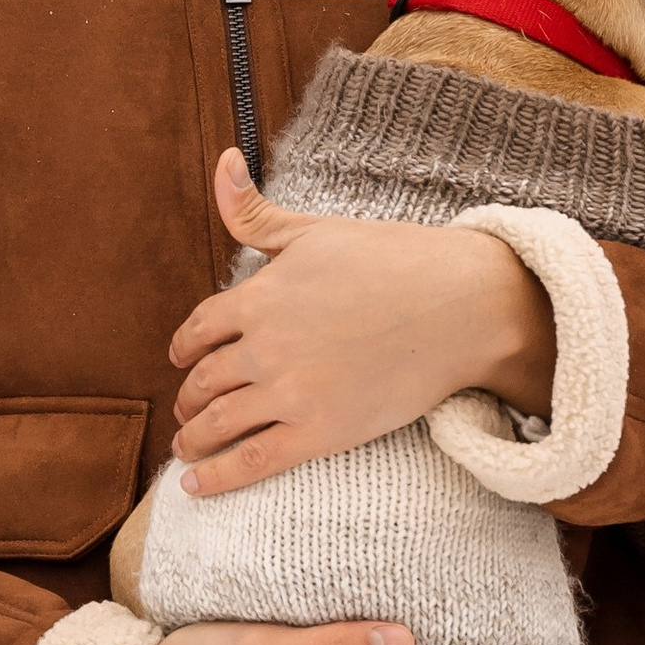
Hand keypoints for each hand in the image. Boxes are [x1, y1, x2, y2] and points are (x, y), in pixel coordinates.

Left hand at [170, 150, 554, 496]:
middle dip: (189, 398)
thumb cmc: (395, 260)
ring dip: (193, 438)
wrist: (462, 306)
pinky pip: (251, 462)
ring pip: (218, 423)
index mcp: (259, 295)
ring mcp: (290, 392)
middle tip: (188, 410)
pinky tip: (195, 485)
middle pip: (203, 381)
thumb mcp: (317, 229)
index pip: (198, 329)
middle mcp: (264, 346)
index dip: (184, 349)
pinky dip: (215, 477)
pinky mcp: (320, 432)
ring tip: (187, 447)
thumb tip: (222, 159)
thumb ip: (256, 210)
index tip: (182, 360)